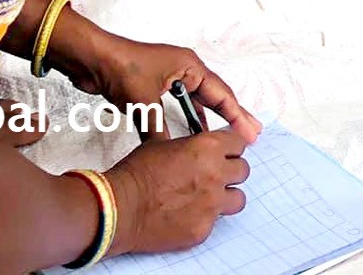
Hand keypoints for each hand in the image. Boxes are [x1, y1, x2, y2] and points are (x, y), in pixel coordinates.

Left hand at [49, 15, 262, 141]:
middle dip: (231, 116)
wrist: (91, 58)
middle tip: (251, 135)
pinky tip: (191, 135)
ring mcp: (169, 78)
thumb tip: (171, 157)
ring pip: (196, 103)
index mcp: (190, 66)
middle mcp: (184, 70)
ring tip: (224, 138)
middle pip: (214, 97)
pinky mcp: (153, 87)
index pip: (221, 94)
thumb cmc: (121, 68)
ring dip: (208, 120)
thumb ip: (160, 131)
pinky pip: (178, 106)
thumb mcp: (144, 103)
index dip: (237, 116)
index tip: (252, 133)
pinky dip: (186, 120)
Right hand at [106, 126, 250, 254]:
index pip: (239, 143)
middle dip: (230, 172)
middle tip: (215, 175)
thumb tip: (187, 135)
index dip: (230, 148)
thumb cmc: (135, 175)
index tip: (225, 153)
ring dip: (226, 196)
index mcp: (207, 148)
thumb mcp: (159, 143)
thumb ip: (185, 141)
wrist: (119, 207)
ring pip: (238, 198)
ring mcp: (212, 203)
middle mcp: (215, 174)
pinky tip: (188, 214)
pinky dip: (205, 218)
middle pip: (243, 170)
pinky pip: (216, 221)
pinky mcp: (204, 228)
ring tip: (208, 197)